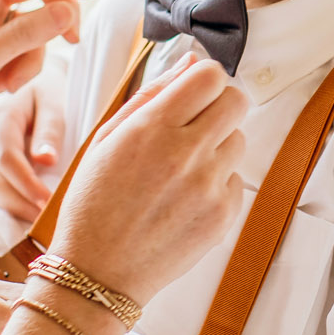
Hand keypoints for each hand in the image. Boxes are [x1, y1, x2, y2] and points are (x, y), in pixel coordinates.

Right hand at [0, 61, 69, 224]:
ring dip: (15, 211)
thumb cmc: (52, 91)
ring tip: (42, 223)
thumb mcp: (54, 100)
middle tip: (46, 222)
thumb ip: (50, 128)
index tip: (48, 202)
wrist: (40, 83)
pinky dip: (12, 207)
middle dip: (20, 205)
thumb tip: (46, 160)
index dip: (27, 184)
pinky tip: (32, 216)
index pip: (7, 159)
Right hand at [44, 54, 247, 306]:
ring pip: (239, 140)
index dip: (204, 78)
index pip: (210, 75)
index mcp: (153, 128)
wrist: (98, 274)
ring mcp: (209, 186)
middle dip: (219, 106)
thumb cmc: (95, 204)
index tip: (195, 91)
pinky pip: (236, 180)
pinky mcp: (223, 215)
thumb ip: (151, 95)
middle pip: (236, 101)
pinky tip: (184, 199)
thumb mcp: (106, 140)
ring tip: (181, 170)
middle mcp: (187, 153)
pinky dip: (217, 184)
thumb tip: (191, 61)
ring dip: (217, 146)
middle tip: (195, 125)